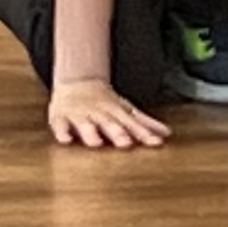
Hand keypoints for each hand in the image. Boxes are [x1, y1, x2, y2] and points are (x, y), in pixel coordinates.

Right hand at [47, 78, 171, 148]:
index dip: (143, 133)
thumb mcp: (126, 109)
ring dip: (90, 133)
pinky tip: (65, 140)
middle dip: (117, 133)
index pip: (132, 123)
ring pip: (86, 124)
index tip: (155, 143)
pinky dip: (62, 132)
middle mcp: (99, 113)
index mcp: (116, 112)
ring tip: (96, 143)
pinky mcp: (61, 117)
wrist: (76, 82)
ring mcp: (80, 115)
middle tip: (126, 144)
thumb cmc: (105, 102)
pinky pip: (60, 125)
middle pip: (110, 123)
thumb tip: (167, 133)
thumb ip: (144, 123)